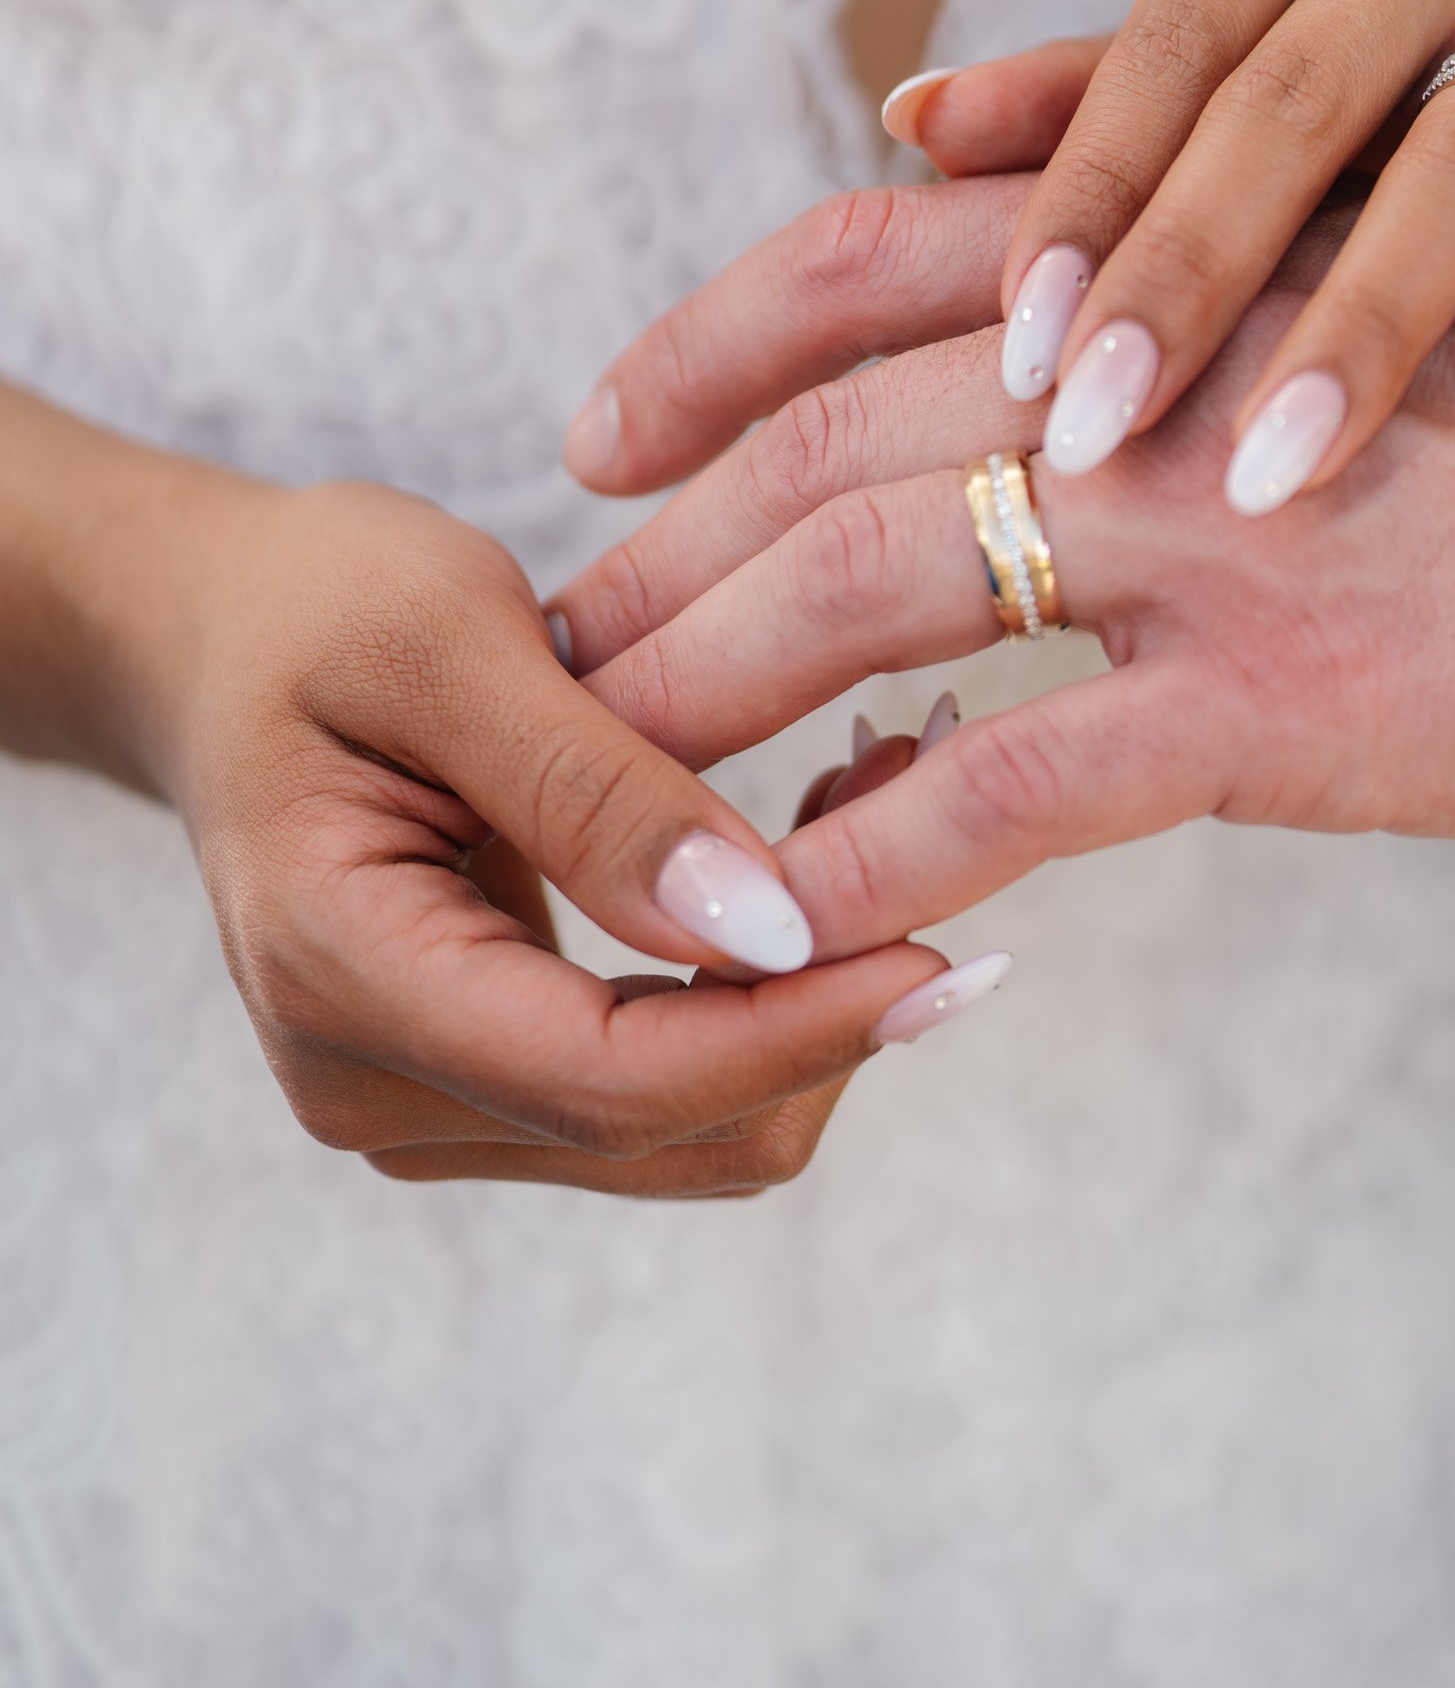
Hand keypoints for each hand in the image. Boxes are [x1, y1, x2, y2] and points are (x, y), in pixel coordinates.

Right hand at [73, 443, 983, 1194]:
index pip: (615, 1082)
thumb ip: (594, 786)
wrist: (218, 636)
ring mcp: (432, 1100)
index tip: (953, 946)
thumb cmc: (314, 605)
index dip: (799, 1029)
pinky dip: (765, 984)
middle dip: (832, 1000)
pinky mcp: (489, 1071)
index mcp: (345, 981)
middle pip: (678, 1131)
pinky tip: (814, 843)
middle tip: (934, 785)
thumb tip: (763, 927)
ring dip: (817, 991)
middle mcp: (378, 1086)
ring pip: (697, 1126)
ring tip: (885, 785)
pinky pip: (669, 1078)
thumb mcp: (444, 638)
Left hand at [553, 186, 1454, 949]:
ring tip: (602, 780)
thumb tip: (1021, 390)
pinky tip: (788, 905)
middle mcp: (1171, 361)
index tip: (599, 432)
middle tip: (545, 643)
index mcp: (1187, 258)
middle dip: (664, 540)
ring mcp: (1216, 528)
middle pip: (833, 428)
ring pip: (879, 580)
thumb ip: (1195, 315)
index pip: (878, 258)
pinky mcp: (1284, 698)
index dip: (714, 340)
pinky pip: (1018, 777)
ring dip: (709, 681)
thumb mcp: (1382, 312)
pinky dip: (882, 843)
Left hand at [886, 0, 1454, 514]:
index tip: (1017, 358)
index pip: (1166, 45)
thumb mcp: (1253, 63)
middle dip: (1185, 278)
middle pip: (1289, 102)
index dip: (1084, 198)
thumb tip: (909, 118)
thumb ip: (1099, 95)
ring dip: (1360, 325)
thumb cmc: (1400, 94)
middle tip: (1093, 439)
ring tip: (1270, 474)